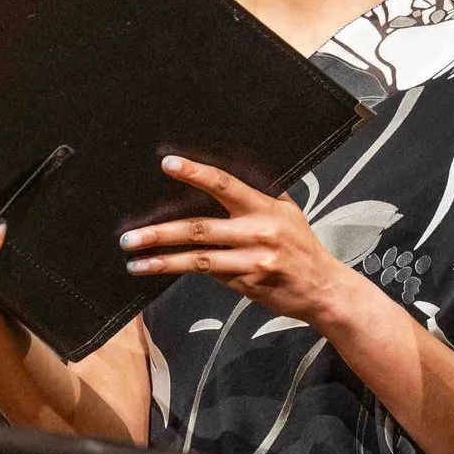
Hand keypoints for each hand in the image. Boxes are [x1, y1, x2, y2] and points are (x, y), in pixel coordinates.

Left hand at [120, 156, 357, 326]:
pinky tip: (160, 270)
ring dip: (162, 260)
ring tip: (135, 260)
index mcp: (266, 207)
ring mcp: (252, 260)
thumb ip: (258, 197)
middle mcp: (258, 232)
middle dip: (161, 232)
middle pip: (200, 228)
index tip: (168, 164)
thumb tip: (220, 182)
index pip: (225, 184)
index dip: (195, 173)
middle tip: (130, 235)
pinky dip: (183, 271)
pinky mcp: (247, 283)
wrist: (323, 289)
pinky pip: (209, 275)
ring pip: (198, 259)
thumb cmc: (301, 247)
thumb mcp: (286, 212)